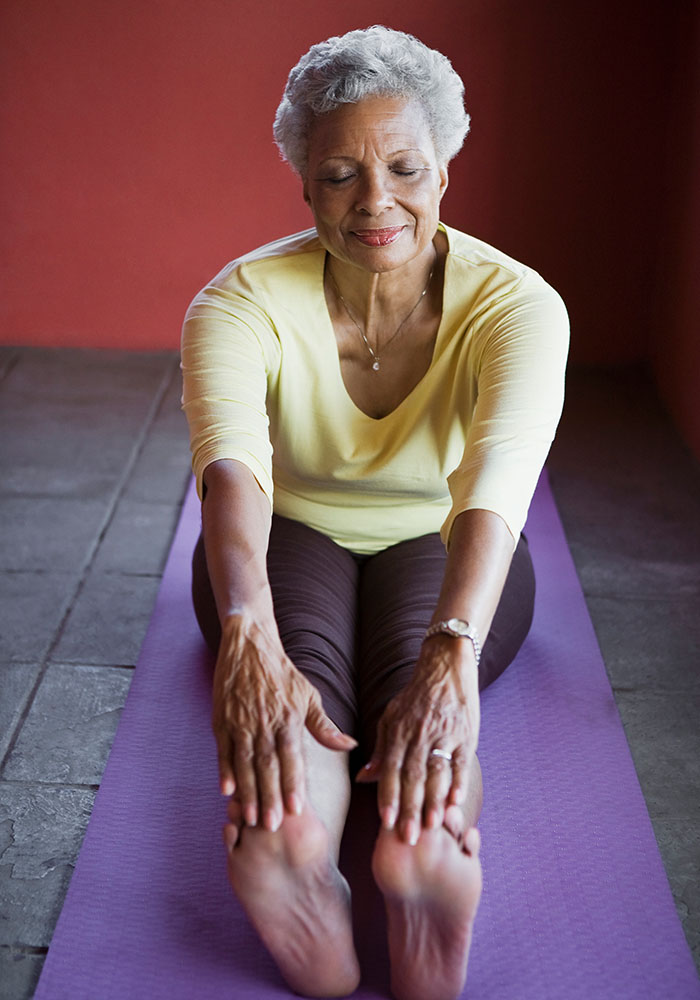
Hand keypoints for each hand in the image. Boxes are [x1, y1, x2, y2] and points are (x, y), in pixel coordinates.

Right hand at [212, 613, 355, 830]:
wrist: (249, 645)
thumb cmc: (283, 673)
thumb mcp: (308, 696)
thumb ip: (325, 726)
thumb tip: (350, 745)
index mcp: (288, 718)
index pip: (292, 757)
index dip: (293, 783)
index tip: (296, 809)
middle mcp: (264, 723)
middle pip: (267, 766)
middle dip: (269, 797)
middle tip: (272, 825)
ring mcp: (240, 722)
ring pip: (244, 762)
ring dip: (247, 791)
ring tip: (250, 817)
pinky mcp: (222, 720)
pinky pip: (223, 750)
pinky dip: (224, 769)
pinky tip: (226, 790)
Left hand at [357, 637, 479, 843]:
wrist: (446, 667)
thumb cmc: (415, 697)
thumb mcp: (392, 717)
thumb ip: (381, 749)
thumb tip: (363, 777)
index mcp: (399, 731)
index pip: (391, 769)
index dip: (388, 796)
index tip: (385, 822)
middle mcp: (420, 734)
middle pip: (413, 777)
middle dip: (410, 809)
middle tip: (409, 837)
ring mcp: (444, 734)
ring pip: (438, 773)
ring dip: (434, 801)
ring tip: (432, 826)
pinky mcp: (466, 734)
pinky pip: (462, 762)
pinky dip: (459, 782)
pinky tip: (456, 802)